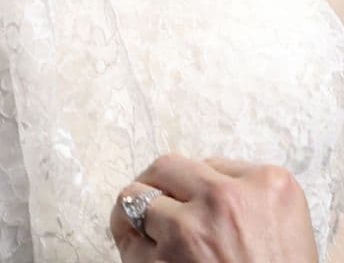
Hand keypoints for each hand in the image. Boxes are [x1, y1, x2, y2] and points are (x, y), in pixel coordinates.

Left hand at [110, 153, 317, 261]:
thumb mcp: (291, 232)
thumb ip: (251, 200)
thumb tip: (206, 186)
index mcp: (267, 186)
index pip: (213, 166)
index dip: (204, 187)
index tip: (202, 203)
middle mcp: (225, 199)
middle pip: (167, 167)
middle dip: (160, 185)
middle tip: (162, 202)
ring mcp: (190, 228)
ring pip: (136, 196)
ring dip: (139, 212)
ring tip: (145, 226)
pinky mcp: (162, 260)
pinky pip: (127, 235)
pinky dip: (129, 241)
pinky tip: (138, 248)